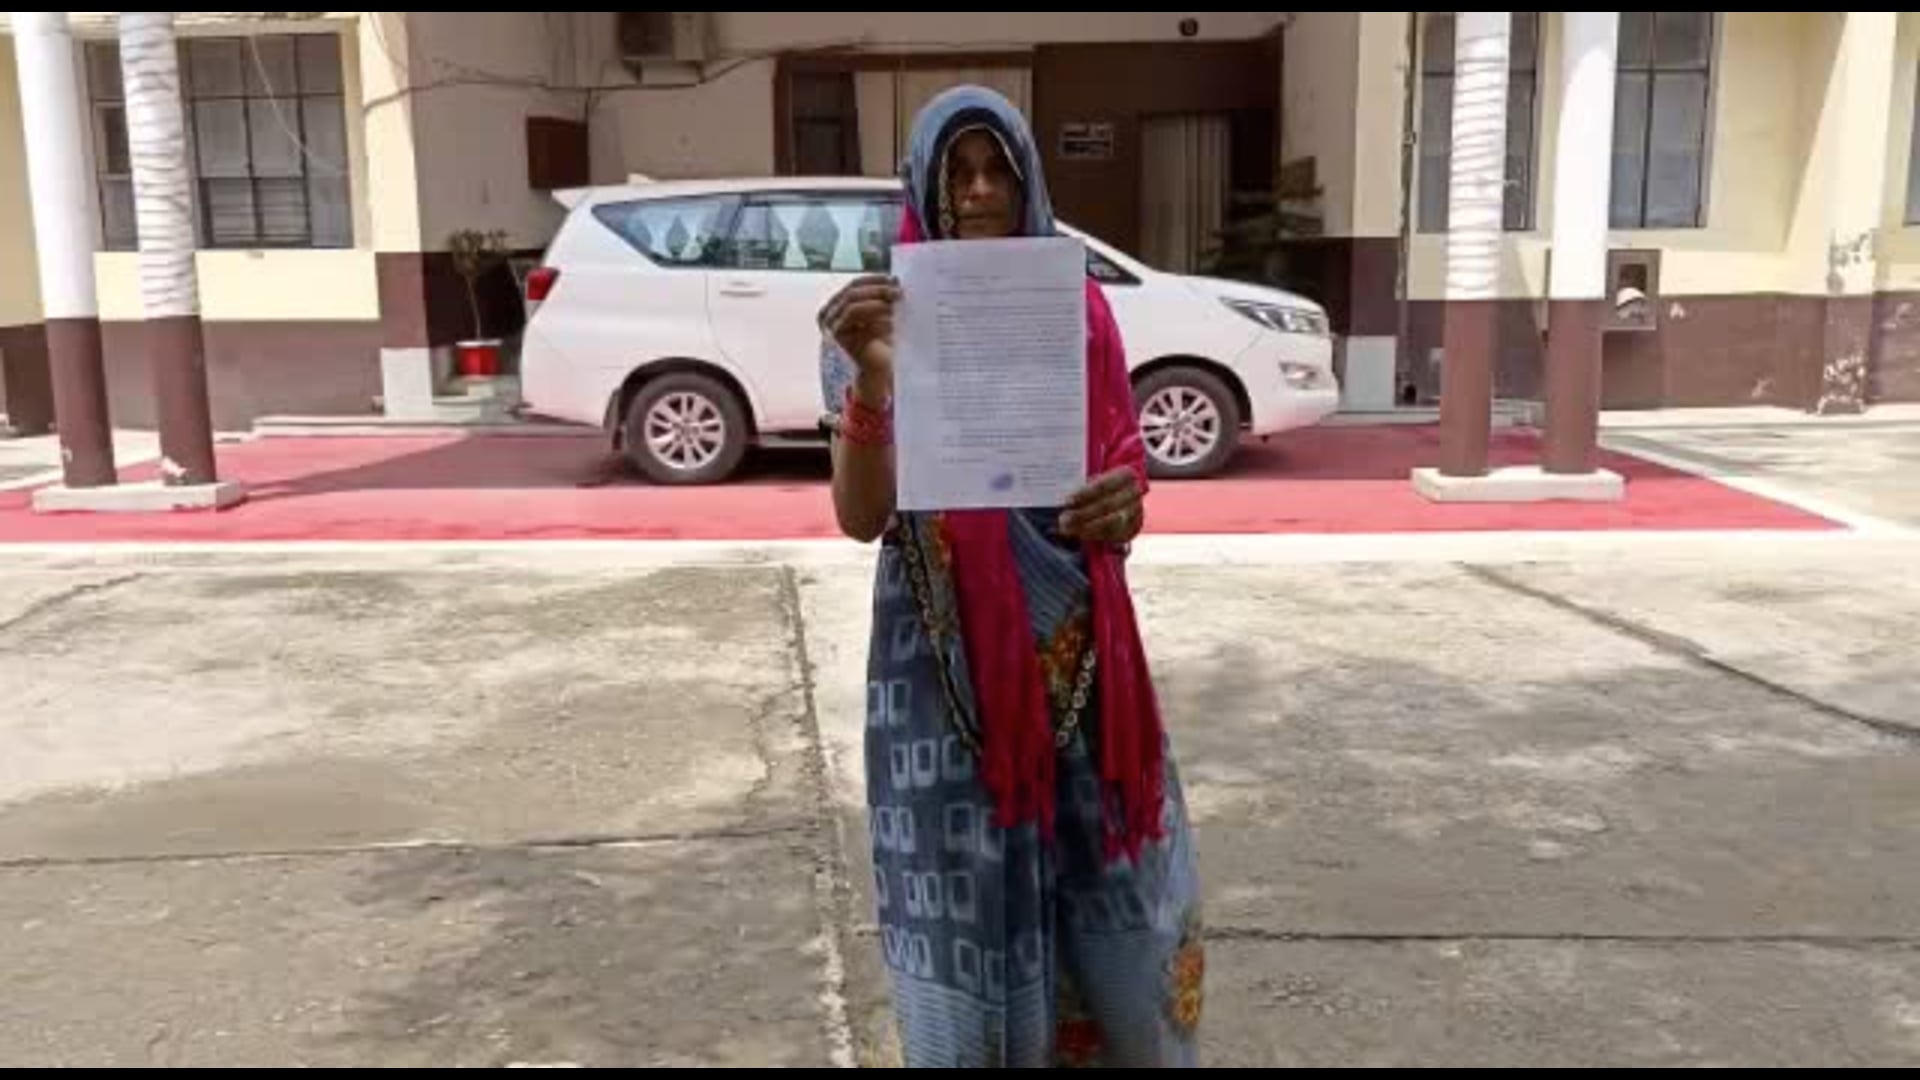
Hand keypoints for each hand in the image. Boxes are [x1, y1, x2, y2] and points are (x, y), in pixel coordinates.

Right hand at [821, 275, 898, 402]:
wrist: (880, 370)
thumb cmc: (883, 342)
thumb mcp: (883, 313)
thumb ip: (884, 296)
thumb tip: (894, 278)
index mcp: (840, 305)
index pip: (856, 284)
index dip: (875, 279)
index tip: (894, 278)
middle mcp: (830, 312)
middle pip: (853, 289)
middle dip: (877, 287)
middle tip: (897, 289)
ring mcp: (830, 323)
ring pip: (851, 298)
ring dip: (876, 295)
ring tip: (895, 298)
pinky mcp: (835, 333)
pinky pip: (852, 312)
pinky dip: (871, 308)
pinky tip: (888, 310)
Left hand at [1059, 468, 1143, 545]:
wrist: (1121, 495)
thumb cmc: (1100, 485)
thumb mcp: (1094, 478)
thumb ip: (1083, 486)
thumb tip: (1064, 501)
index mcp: (1125, 474)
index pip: (1103, 485)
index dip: (1084, 494)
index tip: (1067, 502)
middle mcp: (1134, 493)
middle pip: (1107, 506)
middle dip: (1082, 515)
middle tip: (1063, 520)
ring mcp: (1136, 512)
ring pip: (1111, 523)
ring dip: (1087, 528)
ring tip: (1068, 530)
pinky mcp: (1133, 528)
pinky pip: (1114, 535)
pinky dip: (1095, 536)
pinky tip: (1080, 535)